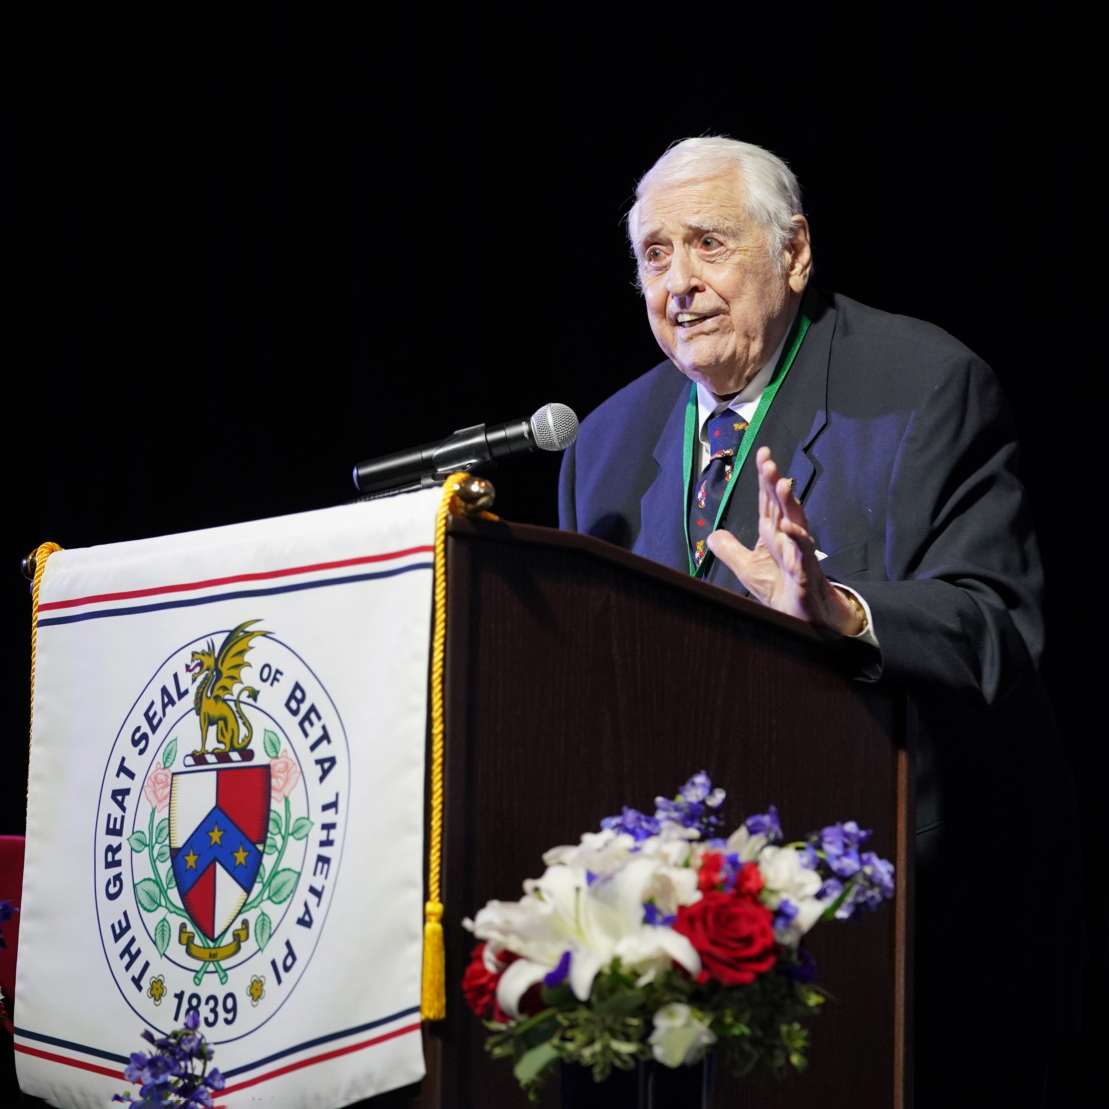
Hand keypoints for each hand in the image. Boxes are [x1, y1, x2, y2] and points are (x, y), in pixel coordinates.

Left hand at [706, 447, 863, 634]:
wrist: (801, 617)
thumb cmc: (780, 588)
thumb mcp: (747, 568)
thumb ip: (730, 550)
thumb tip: (712, 535)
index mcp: (774, 533)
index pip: (768, 500)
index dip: (765, 477)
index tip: (763, 453)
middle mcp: (788, 537)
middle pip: (782, 504)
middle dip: (775, 482)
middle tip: (768, 461)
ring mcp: (799, 552)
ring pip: (796, 521)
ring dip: (789, 502)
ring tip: (781, 483)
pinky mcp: (805, 572)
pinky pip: (803, 552)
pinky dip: (797, 538)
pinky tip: (788, 525)